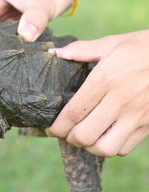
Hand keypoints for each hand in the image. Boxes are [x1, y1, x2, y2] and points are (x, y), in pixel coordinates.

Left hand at [48, 30, 148, 156]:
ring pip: (105, 148)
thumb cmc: (143, 47)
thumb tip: (55, 53)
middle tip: (67, 133)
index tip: (51, 129)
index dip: (57, 127)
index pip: (73, 113)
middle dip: (70, 138)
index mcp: (105, 80)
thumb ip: (81, 50)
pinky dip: (111, 147)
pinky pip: (124, 148)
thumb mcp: (111, 43)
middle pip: (84, 136)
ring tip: (86, 137)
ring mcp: (137, 115)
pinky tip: (106, 135)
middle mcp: (120, 101)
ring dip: (90, 147)